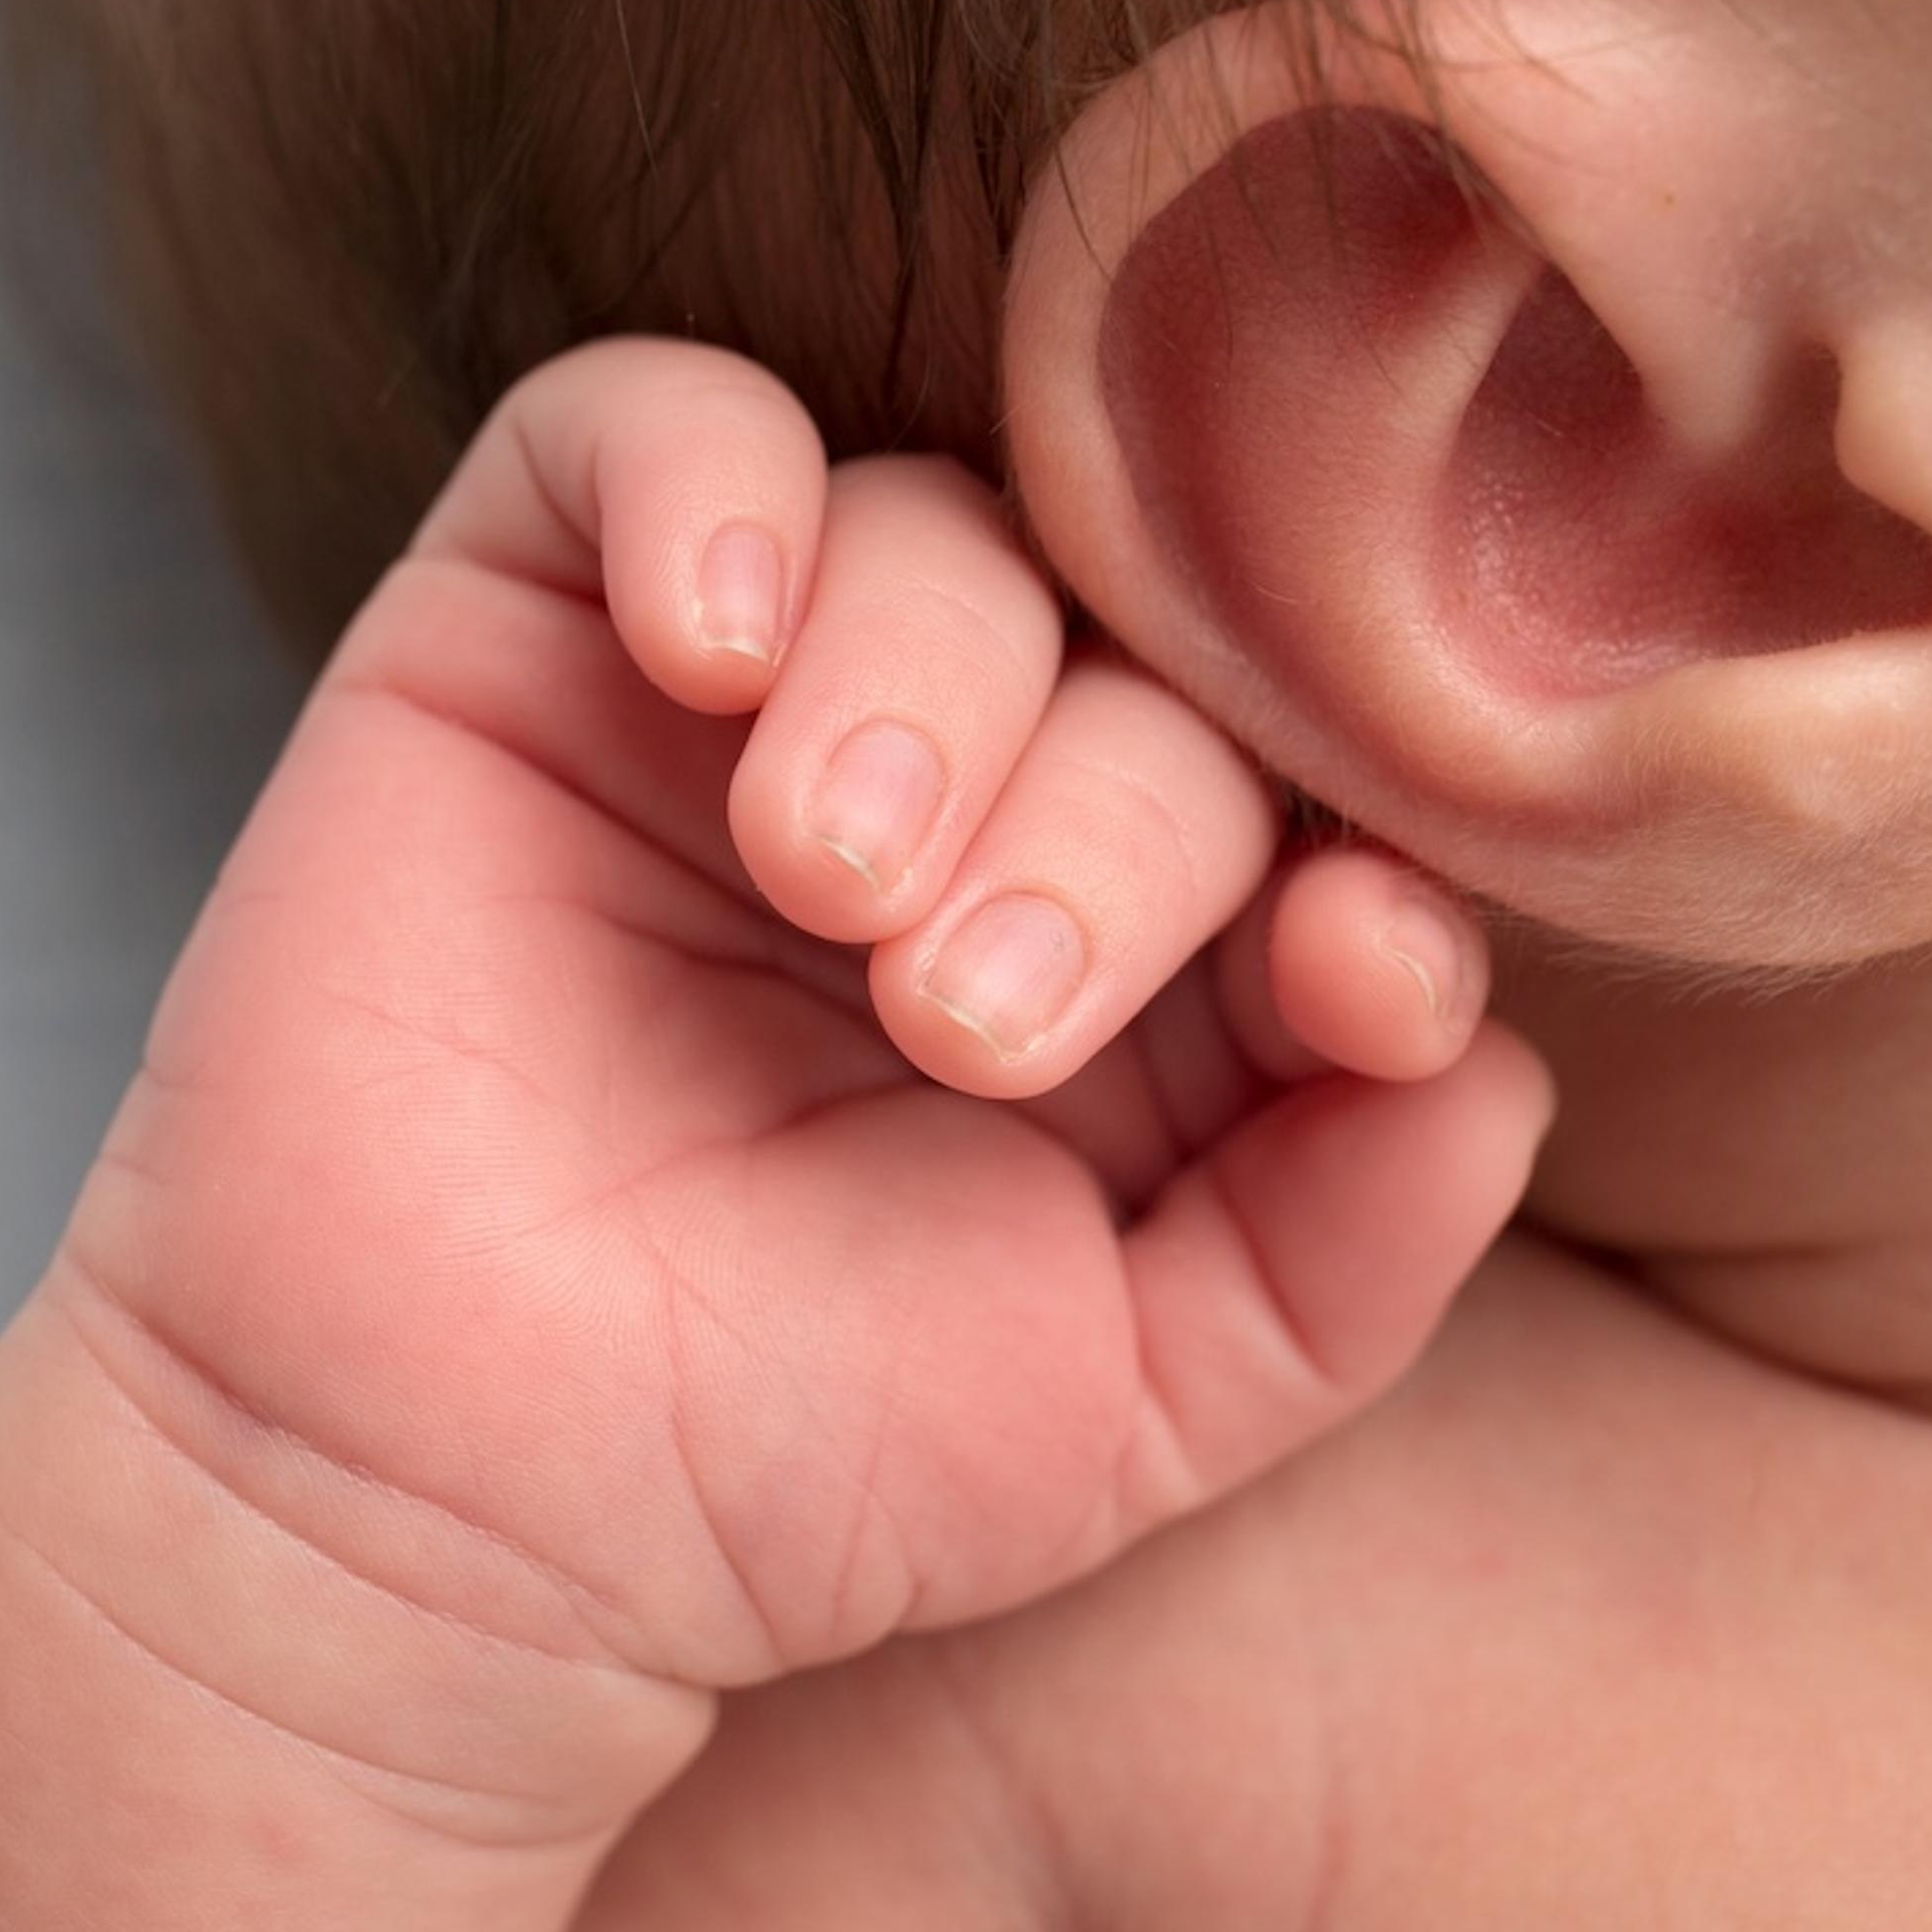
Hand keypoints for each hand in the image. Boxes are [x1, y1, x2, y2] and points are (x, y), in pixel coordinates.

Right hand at [45, 338, 1551, 1824]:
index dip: (1362, 842)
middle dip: (1102, 821)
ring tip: (823, 880)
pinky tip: (716, 646)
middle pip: (1135, 647)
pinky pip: (649, 425)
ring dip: (924, 684)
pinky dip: (714, 490)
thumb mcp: (1141, 1393)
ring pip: (932, 523)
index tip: (1338, 974)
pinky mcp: (528, 622)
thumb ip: (1357, 1238)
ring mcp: (747, 693)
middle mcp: (965, 782)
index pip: (1315, 783)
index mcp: (1136, 941)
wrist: (435, 1506)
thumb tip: (1495, 1052)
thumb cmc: (783, 1460)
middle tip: (962, 1019)